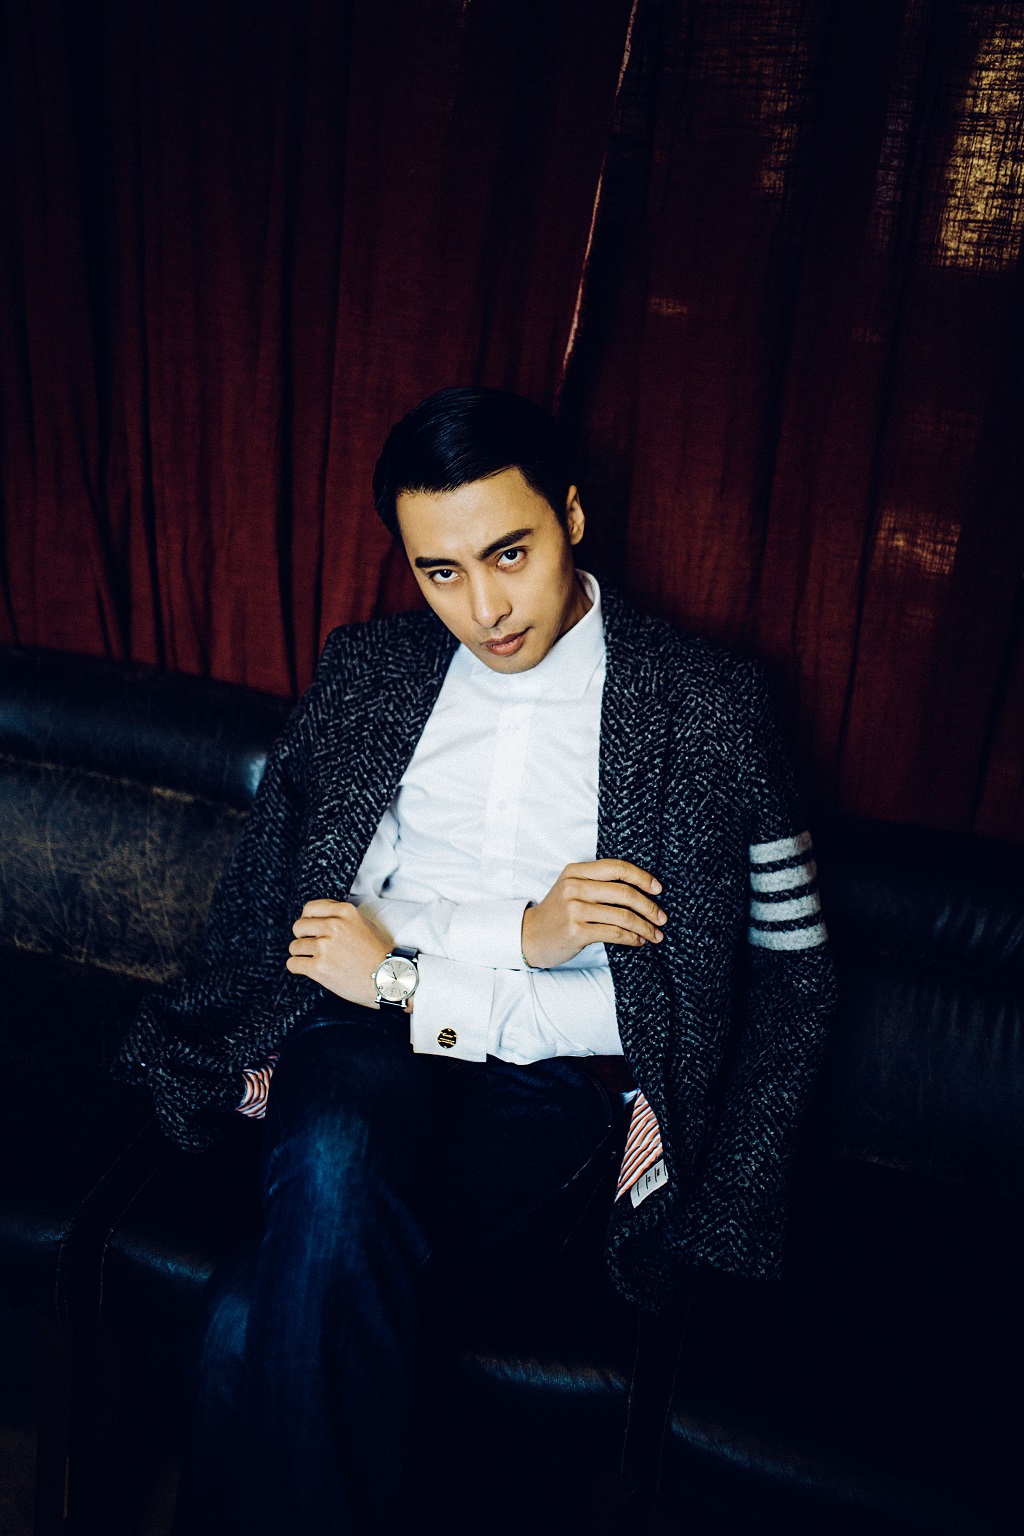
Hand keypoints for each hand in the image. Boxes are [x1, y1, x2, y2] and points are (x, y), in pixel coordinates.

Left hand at [286, 899, 388, 1008]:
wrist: (389, 979)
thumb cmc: (378, 954)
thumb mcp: (364, 924)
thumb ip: (341, 918)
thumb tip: (316, 920)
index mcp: (345, 912)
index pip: (310, 908)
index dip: (307, 920)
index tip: (311, 929)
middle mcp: (333, 926)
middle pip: (298, 927)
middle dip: (303, 938)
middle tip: (312, 947)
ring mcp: (325, 947)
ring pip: (294, 946)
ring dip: (301, 954)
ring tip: (313, 960)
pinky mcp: (319, 968)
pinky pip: (293, 964)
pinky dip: (297, 968)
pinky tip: (308, 970)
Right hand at [521, 860, 665, 968]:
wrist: (529, 936)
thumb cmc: (558, 913)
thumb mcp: (572, 888)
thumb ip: (598, 883)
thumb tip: (641, 890)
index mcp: (576, 871)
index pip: (617, 868)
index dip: (642, 877)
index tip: (658, 889)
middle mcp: (574, 886)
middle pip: (624, 893)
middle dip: (649, 907)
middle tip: (662, 918)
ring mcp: (574, 909)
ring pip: (623, 916)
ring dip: (645, 927)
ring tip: (655, 935)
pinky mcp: (576, 931)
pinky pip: (614, 933)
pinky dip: (631, 938)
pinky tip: (638, 942)